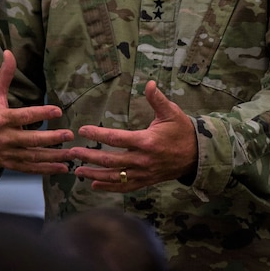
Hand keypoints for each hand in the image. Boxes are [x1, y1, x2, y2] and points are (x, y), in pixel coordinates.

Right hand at [0, 50, 74, 174]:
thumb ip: (4, 75)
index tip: (58, 110)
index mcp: (0, 119)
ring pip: (33, 157)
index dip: (41, 114)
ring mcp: (7, 154)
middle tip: (69, 134)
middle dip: (51, 139)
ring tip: (72, 154)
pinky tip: (63, 168)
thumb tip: (9, 52)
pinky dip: (47, 170)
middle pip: (30, 140)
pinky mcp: (11, 164)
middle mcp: (4, 138)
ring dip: (54, 157)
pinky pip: (30, 168)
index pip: (23, 116)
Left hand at [68, 80, 196, 191]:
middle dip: (89, 156)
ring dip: (94, 174)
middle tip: (72, 152)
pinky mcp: (145, 181)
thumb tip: (149, 83)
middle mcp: (142, 160)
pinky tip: (94, 185)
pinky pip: (125, 186)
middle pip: (110, 160)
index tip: (82, 129)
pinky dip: (109, 187)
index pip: (116, 138)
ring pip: (114, 176)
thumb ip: (157, 99)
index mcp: (146, 141)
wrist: (197, 156)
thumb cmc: (182, 131)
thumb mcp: (172, 112)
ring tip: (77, 170)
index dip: (98, 134)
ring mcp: (143, 173)